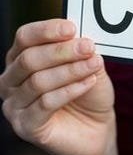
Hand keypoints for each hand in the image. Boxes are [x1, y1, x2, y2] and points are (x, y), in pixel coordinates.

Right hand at [0, 19, 118, 154]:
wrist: (97, 126)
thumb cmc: (89, 91)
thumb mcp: (90, 63)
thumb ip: (83, 50)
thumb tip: (81, 38)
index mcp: (22, 57)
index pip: (25, 37)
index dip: (46, 30)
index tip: (72, 27)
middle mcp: (12, 80)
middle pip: (29, 59)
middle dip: (62, 51)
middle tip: (88, 47)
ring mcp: (15, 105)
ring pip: (38, 81)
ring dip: (71, 70)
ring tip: (94, 64)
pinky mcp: (25, 126)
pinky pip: (45, 104)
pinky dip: (70, 90)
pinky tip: (88, 83)